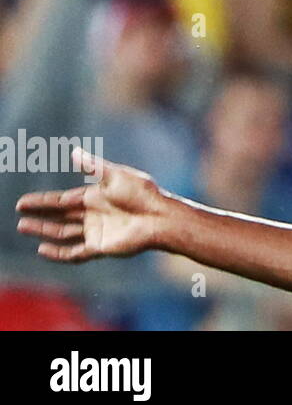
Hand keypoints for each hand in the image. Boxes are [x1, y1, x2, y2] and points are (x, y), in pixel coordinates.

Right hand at [15, 147, 165, 261]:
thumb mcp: (116, 175)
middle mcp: (93, 214)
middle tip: (19, 213)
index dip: (42, 201)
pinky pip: (74, 253)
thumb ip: (93, 167)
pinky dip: (58, 253)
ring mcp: (95, 231)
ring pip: (62, 233)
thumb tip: (74, 151)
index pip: (61, 200)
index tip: (22, 203)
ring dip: (43, 231)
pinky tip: (42, 249)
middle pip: (59, 215)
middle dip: (39, 214)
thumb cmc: (142, 193)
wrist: (160, 217)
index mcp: (95, 196)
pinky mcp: (100, 247)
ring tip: (23, 227)